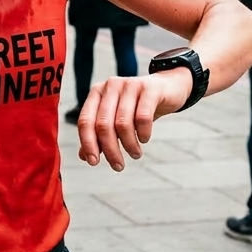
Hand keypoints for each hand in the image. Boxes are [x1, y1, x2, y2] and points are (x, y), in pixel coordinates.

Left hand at [76, 69, 191, 170]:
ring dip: (129, 145)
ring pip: (122, 123)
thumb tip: (84, 156)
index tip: (94, 162)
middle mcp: (111, 86)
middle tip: (119, 166)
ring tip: (135, 154)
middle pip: (103, 125)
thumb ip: (99, 135)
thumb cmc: (137, 106)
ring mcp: (130, 85)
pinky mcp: (149, 88)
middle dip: (110, 150)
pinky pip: (143, 117)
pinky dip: (143, 133)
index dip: (88, 143)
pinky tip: (144, 139)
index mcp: (97, 92)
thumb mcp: (117, 119)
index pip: (85, 121)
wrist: (167, 87)